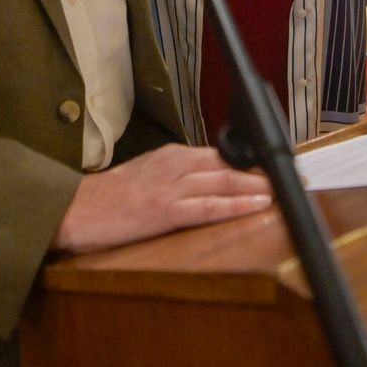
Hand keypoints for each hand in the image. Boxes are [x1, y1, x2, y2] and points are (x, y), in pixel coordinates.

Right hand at [52, 144, 272, 253]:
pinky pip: (208, 207)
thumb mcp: (144, 174)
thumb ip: (175, 175)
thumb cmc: (107, 198)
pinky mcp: (164, 210)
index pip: (219, 156)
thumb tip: (205, 180)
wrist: (75, 209)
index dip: (250, 164)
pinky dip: (235, 205)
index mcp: (170, 156)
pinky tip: (256, 205)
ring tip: (283, 191)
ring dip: (256, 187)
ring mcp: (170, 187)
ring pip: (223, 183)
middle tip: (292, 176)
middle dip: (261, 172)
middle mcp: (174, 165)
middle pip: (228, 165)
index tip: (274, 170)